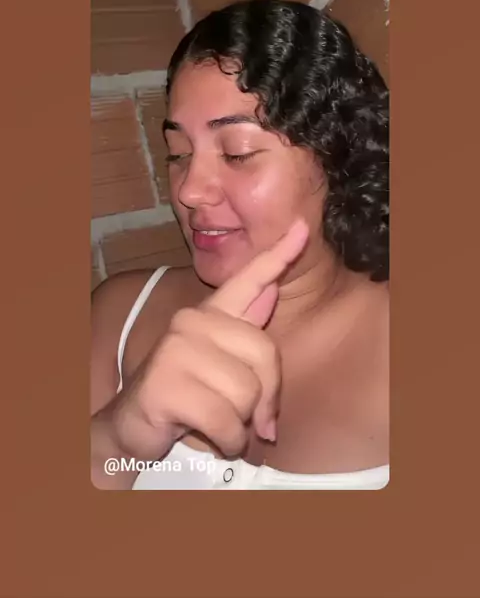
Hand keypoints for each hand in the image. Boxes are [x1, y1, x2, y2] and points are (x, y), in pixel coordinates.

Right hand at [111, 219, 309, 460]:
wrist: (135, 425)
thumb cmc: (188, 393)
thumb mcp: (220, 361)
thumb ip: (246, 332)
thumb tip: (271, 291)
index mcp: (211, 313)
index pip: (249, 278)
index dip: (279, 255)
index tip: (303, 228)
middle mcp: (193, 321)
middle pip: (264, 354)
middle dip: (264, 397)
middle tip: (249, 416)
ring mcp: (176, 349)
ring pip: (247, 392)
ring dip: (241, 422)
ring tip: (218, 421)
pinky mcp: (166, 384)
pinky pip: (226, 420)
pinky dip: (227, 440)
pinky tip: (212, 438)